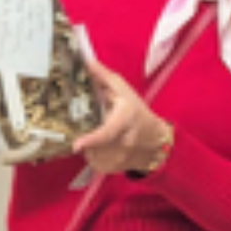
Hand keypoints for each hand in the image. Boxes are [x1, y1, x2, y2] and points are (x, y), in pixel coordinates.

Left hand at [71, 50, 174, 177]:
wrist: (154, 139)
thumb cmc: (137, 113)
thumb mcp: (124, 90)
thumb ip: (104, 77)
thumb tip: (87, 62)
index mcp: (125, 120)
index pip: (108, 133)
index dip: (91, 140)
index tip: (76, 145)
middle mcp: (123, 143)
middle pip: (93, 143)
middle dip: (85, 134)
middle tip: (90, 126)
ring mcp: (118, 158)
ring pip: (89, 153)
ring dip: (88, 143)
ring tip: (99, 134)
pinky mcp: (111, 168)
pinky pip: (92, 161)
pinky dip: (92, 153)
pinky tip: (102, 145)